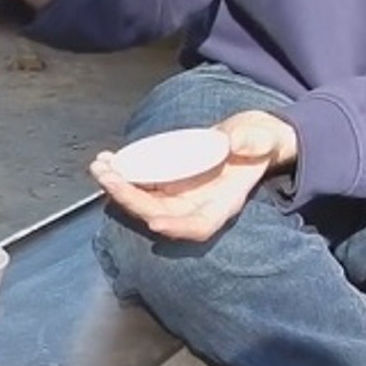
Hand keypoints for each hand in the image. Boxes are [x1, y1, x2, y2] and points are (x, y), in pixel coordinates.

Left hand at [89, 110, 298, 241]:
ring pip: (141, 201)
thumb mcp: (265, 137)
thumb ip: (255, 142)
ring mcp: (177, 196)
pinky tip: (105, 159)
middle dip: (130, 200)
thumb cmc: (258, 142)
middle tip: (108, 178)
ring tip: (99, 167)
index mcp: (223, 203)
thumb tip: (234, 144)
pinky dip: (120, 173)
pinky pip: (138, 183)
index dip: (177, 227)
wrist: (247, 138)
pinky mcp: (164, 182)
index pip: (199, 226)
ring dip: (117, 187)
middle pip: (158, 214)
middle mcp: (194, 206)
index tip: (155, 224)